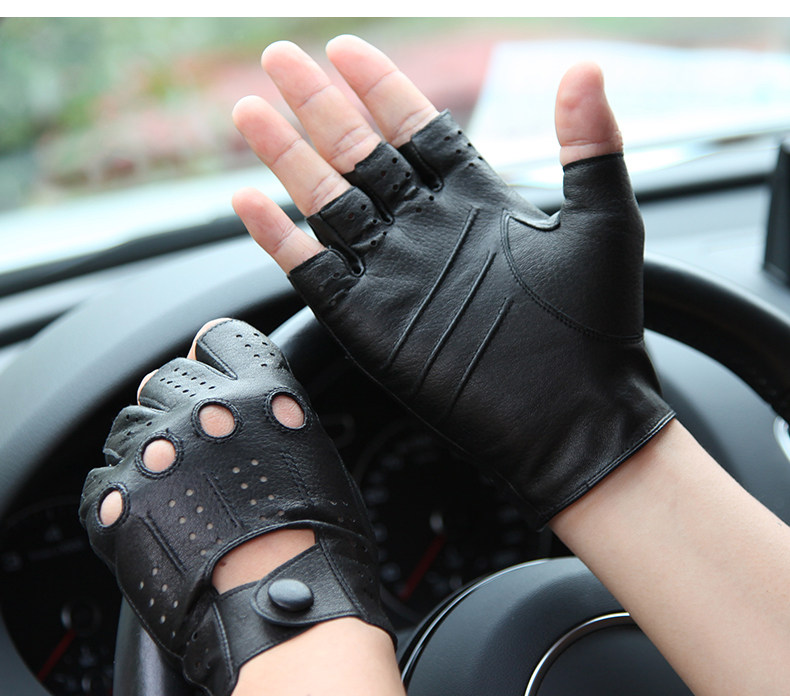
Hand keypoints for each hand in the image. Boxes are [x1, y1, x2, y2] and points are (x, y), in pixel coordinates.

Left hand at [79, 319, 392, 695]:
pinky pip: (102, 479)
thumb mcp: (316, 460)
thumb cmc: (321, 545)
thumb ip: (275, 421)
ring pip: (128, 424)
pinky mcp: (119, 500)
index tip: (211, 373)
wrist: (288, 608)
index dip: (215, 358)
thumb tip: (255, 414)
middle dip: (179, 405)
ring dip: (148, 447)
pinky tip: (150, 518)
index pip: (220, 339)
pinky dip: (121, 495)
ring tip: (174, 490)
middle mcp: (204, 411)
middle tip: (197, 448)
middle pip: (166, 379)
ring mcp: (157, 453)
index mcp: (260, 393)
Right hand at [232, 36, 672, 526]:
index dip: (382, 88)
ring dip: (287, 157)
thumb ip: (590, 144)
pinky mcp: (370, 321)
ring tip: (250, 112)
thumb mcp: (604, 223)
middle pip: (360, 153)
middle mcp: (427, 230)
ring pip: (328, 202)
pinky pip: (313, 271)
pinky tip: (248, 203)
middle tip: (279, 58)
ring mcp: (394, 274)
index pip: (417, 129)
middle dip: (319, 105)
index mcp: (477, 201)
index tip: (345, 47)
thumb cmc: (598, 325)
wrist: (575, 415)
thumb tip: (586, 67)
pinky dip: (279, 240)